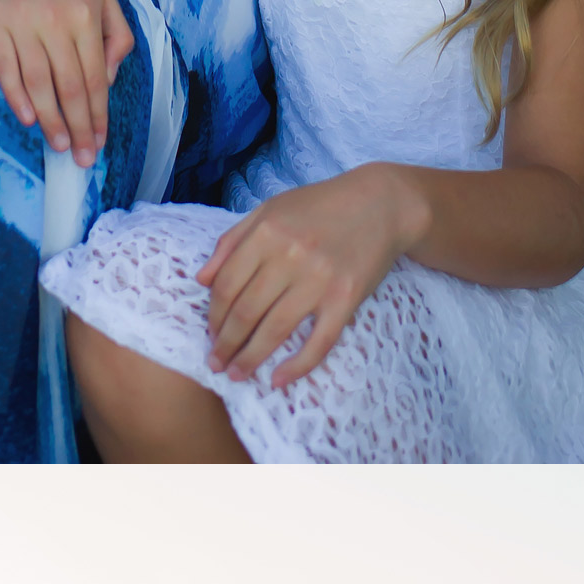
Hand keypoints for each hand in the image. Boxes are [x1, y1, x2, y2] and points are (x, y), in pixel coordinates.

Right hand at [0, 0, 134, 158]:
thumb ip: (115, 36)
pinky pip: (4, 67)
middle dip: (77, 126)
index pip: (93, 77)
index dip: (97, 114)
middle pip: (68, 86)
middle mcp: (54, 21)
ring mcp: (21, 22)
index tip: (99, 141)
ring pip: (37, 82)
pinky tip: (27, 117)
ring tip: (59, 145)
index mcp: (85, 16)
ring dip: (48, 119)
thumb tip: (107, 80)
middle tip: (81, 157)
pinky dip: (15, 95)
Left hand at [200, 167, 412, 384]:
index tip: (210, 334)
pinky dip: (298, 365)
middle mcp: (290, 255)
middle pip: (246, 311)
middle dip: (226, 344)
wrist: (381, 203)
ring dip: (250, 358)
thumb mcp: (270, 210)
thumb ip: (232, 240)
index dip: (214, 315)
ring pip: (275, 329)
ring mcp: (320, 279)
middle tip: (216, 363)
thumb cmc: (320, 206)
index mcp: (267, 232)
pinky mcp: (346, 298)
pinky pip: (320, 341)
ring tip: (236, 374)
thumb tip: (202, 280)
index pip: (227, 285)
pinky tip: (279, 379)